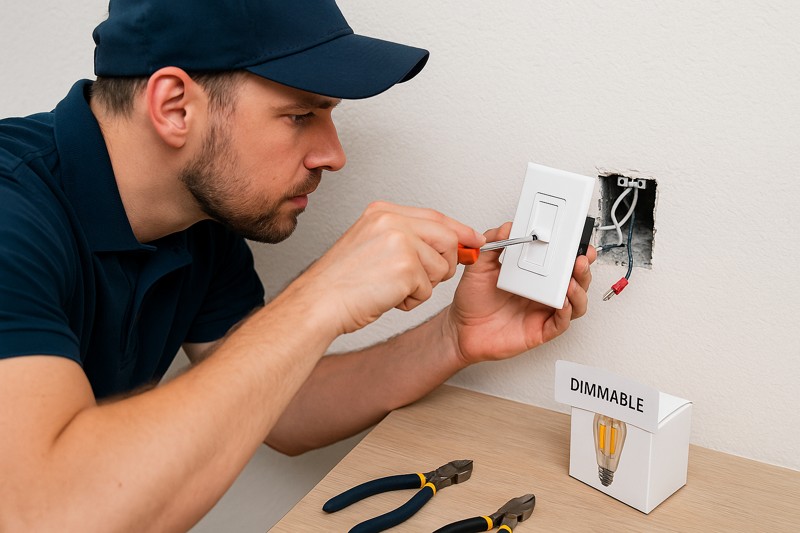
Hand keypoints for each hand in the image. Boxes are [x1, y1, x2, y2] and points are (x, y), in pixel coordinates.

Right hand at [289, 202, 484, 335]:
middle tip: (423, 279)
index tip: (473, 240)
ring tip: (392, 288)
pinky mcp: (405, 267)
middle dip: (445, 264)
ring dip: (423, 286)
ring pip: (441, 266)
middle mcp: (391, 222)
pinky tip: (388, 297)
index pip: (435, 216)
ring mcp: (399, 242)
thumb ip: (407, 238)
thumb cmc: (341, 283)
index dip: (458, 231)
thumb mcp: (372, 246)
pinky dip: (412, 300)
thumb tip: (450, 243)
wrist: (318, 304)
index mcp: (382, 212)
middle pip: (447, 239)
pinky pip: (429, 289)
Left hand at [446, 222, 594, 365]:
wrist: (461, 328)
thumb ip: (493, 244)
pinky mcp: (540, 330)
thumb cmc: (473, 301)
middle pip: (575, 279)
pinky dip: (567, 312)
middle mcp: (541, 293)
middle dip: (583, 268)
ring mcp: (542, 311)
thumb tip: (507, 226)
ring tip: (572, 280)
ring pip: (575, 302)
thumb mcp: (480, 266)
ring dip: (579, 290)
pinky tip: (564, 303)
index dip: (572, 251)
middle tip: (581, 257)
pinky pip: (561, 323)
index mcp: (532, 275)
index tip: (576, 239)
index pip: (560, 261)